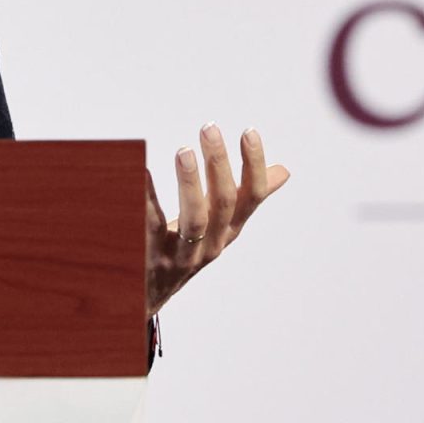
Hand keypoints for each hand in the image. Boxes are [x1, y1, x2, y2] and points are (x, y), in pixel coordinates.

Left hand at [145, 123, 287, 316]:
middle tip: (209, 129)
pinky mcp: (152, 256)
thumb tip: (284, 171)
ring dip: (190, 183)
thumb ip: (244, 197)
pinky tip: (139, 171)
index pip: (251, 197)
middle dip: (219, 164)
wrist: (149, 294)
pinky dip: (147, 199)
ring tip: (183, 151)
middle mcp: (211, 243)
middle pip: (222, 203)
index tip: (249, 132)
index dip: (254, 166)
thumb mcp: (219, 225)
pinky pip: (151, 227)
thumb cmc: (186, 249)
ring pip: (194, 220)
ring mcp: (183, 254)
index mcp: (228, 230)